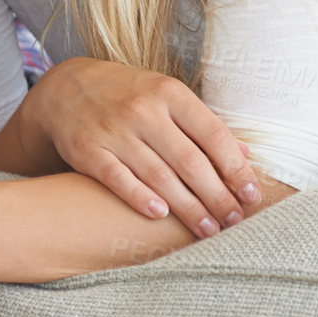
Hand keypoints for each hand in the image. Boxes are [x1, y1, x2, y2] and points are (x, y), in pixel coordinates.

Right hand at [22, 57, 259, 238]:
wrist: (65, 87)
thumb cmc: (127, 95)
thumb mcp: (166, 96)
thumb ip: (203, 124)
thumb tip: (245, 153)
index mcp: (169, 93)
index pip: (213, 134)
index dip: (236, 169)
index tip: (252, 195)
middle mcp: (142, 110)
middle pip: (189, 161)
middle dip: (217, 196)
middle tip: (234, 221)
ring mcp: (113, 130)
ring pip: (158, 175)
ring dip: (187, 207)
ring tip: (208, 229)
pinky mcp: (87, 150)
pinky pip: (117, 178)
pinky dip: (139, 197)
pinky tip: (160, 214)